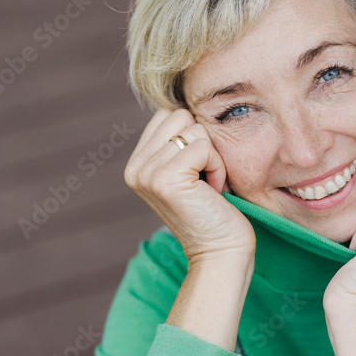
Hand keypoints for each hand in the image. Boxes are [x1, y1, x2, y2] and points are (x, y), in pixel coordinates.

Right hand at [124, 107, 255, 262]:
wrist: (221, 254)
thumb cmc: (216, 212)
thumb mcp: (190, 172)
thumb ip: (178, 143)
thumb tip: (186, 101)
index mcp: (137, 163)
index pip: (169, 115)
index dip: (195, 138)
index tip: (199, 174)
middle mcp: (135, 167)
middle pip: (181, 116)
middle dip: (204, 144)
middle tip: (205, 180)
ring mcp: (146, 172)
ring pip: (194, 128)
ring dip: (213, 156)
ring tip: (208, 187)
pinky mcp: (164, 178)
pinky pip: (204, 146)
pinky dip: (218, 167)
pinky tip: (213, 192)